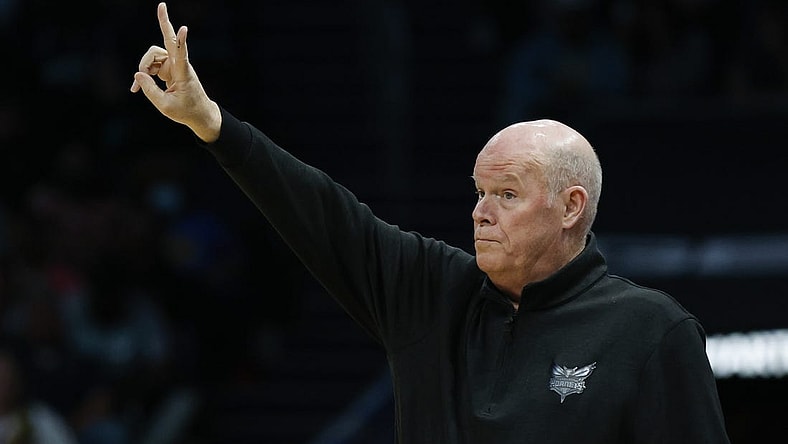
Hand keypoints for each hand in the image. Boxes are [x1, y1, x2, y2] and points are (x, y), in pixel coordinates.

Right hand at [131, 2, 220, 142]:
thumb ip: (150, 90)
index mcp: (183, 74)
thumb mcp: (165, 106)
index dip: (181, 42)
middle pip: (167, 42)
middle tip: (161, 5)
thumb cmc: (186, 111)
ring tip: (138, 85)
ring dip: (144, 66)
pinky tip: (136, 87)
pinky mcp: (169, 69)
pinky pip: (151, 65)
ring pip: (153, 55)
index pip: (181, 55)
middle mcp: (179, 65)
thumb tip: (138, 73)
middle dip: (164, 23)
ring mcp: (174, 65)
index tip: (184, 28)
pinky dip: (144, 74)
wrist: (199, 114)